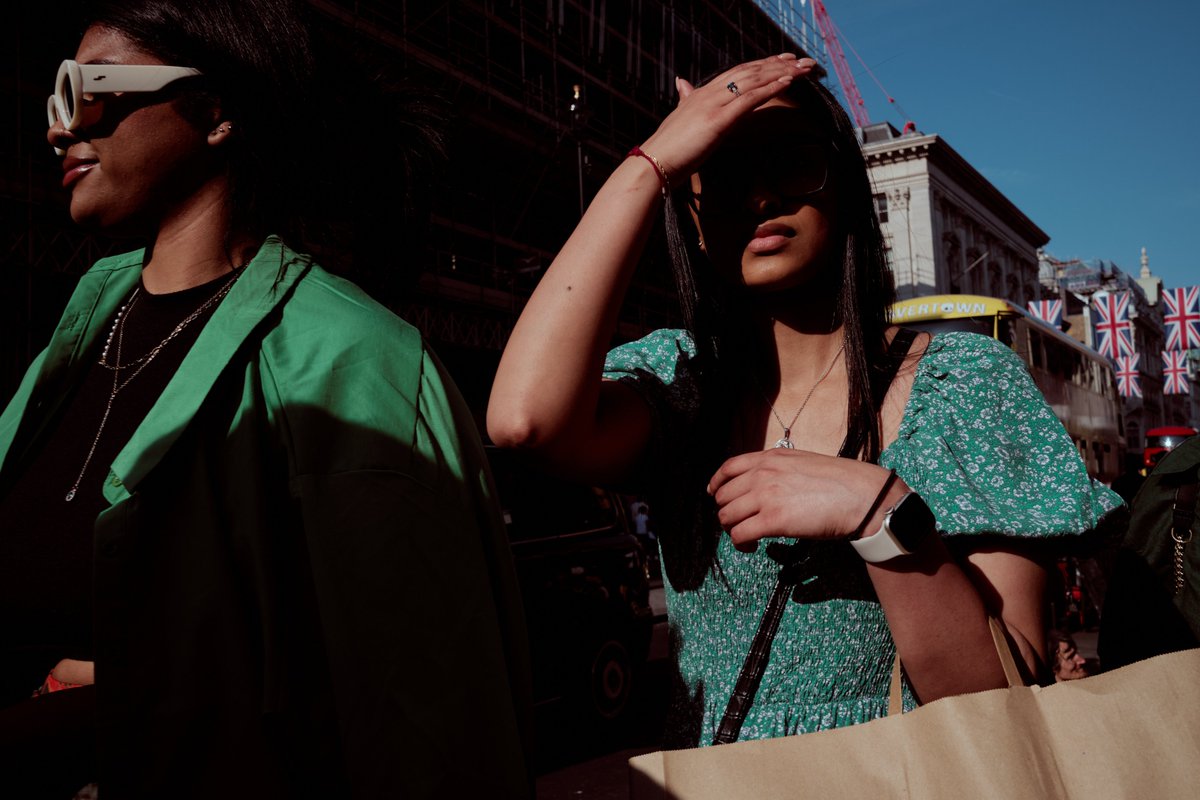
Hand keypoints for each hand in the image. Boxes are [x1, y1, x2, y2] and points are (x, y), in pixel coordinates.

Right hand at [639, 54, 817, 185]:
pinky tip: (788, 82)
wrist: (652, 163)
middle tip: (803, 61)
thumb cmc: (667, 148)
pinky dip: (770, 88)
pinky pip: (749, 99)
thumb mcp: (679, 118)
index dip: (762, 64)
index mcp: (701, 94)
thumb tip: (682, 83)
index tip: (782, 60)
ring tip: (804, 69)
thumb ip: (685, 99)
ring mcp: (714, 105)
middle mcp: (709, 93)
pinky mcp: (718, 120)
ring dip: (782, 73)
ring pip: (754, 81)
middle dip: (779, 65)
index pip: (737, 72)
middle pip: (750, 72)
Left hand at [707, 449, 901, 551]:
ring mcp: (766, 495)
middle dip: (726, 512)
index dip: (716, 484)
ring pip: (727, 516)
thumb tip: (765, 486)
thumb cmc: (840, 482)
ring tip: (745, 539)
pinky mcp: (773, 520)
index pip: (728, 467)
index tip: (714, 495)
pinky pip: (740, 534)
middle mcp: (763, 473)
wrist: (861, 495)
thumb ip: (779, 469)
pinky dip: (741, 544)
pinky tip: (751, 547)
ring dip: (732, 530)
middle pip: (724, 496)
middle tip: (737, 524)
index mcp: (770, 458)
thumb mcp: (802, 463)